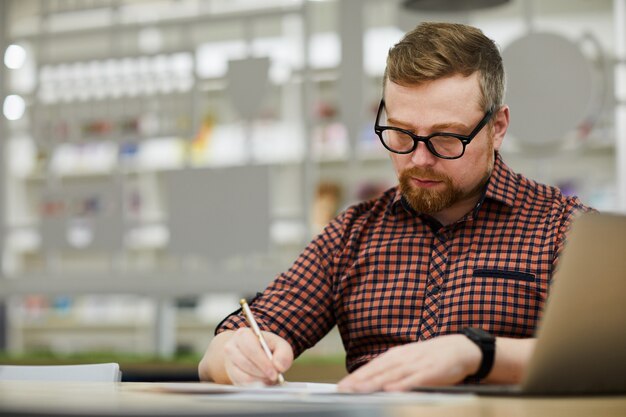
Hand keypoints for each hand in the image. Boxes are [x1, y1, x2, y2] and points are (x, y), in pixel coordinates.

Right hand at [223, 327, 293, 385]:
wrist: (254, 353)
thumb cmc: (268, 348)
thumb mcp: (280, 345)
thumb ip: (284, 354)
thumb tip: (278, 367)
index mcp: (243, 335)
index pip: (251, 350)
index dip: (263, 363)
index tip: (275, 373)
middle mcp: (231, 347)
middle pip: (246, 364)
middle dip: (262, 373)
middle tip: (274, 378)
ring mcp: (229, 363)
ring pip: (243, 377)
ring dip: (259, 380)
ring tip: (270, 379)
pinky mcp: (231, 376)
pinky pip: (242, 385)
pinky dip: (255, 386)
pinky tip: (263, 382)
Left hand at [337, 334, 480, 391]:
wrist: (459, 348)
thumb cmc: (430, 357)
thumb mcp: (408, 360)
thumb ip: (392, 370)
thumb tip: (372, 381)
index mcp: (396, 356)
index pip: (371, 367)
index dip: (355, 377)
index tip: (341, 387)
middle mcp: (403, 358)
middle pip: (377, 371)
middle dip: (358, 381)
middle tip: (342, 390)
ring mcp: (416, 365)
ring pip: (391, 375)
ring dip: (374, 383)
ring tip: (358, 390)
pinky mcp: (430, 372)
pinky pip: (414, 380)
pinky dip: (401, 384)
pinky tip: (390, 390)